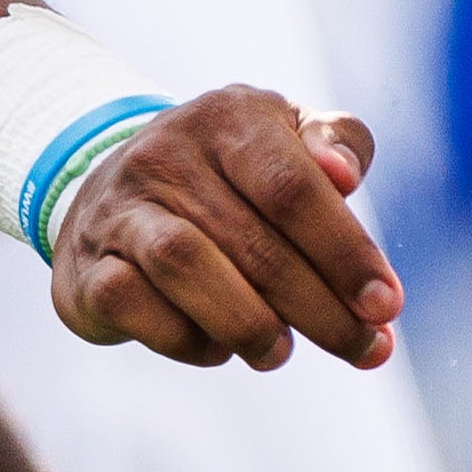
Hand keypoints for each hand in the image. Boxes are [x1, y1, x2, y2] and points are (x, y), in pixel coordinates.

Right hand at [48, 81, 401, 369]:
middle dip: (319, 308)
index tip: (386, 306)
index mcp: (228, 118)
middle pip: (252, 241)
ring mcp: (118, 209)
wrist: (113, 190)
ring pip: (185, 267)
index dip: (345, 252)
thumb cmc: (232, 174)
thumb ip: (339, 145)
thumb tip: (344, 176)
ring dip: (248, 323)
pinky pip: (135, 306)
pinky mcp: (86, 268)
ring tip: (280, 352)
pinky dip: (185, 338)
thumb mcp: (289, 140)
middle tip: (364, 347)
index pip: (293, 187)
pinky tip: (217, 347)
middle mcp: (165, 154)